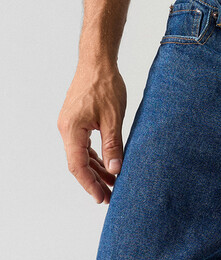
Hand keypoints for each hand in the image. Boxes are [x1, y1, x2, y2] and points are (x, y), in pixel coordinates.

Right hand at [57, 61, 126, 203]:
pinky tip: (107, 164)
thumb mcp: (113, 118)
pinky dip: (95, 155)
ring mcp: (70, 125)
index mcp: (71, 130)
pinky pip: (84, 144)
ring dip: (96, 169)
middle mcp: (66, 129)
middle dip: (95, 181)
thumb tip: (116, 170)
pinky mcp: (77, 120)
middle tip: (110, 197)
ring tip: (112, 184)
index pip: (78, 166)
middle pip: (78, 163)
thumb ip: (113, 145)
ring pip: (82, 154)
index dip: (90, 184)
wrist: (97, 61)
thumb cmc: (105, 85)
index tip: (102, 198)